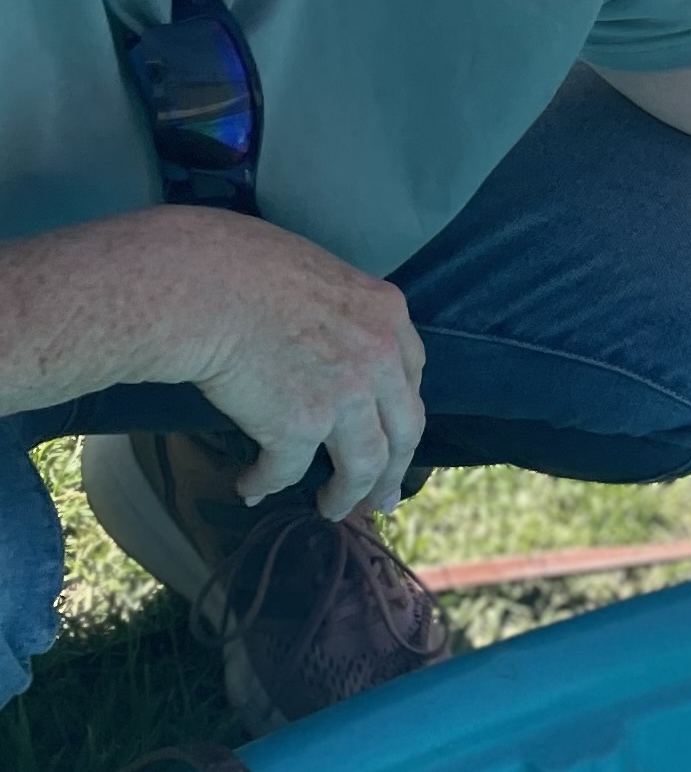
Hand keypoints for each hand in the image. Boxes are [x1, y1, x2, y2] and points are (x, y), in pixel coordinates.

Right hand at [153, 213, 427, 517]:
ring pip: (363, 464)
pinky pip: (287, 470)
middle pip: (404, 429)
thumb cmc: (236, 261)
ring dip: (348, 494)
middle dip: (395, 469)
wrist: (197, 283)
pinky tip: (251, 489)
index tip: (397, 435)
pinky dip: (267, 483)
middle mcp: (378, 358)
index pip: (411, 374)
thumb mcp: (314, 273)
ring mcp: (344, 396)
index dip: (401, 411)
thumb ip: (335, 311)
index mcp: (387, 314)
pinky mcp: (299, 426)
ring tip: (332, 510)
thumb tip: (317, 335)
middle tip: (385, 498)